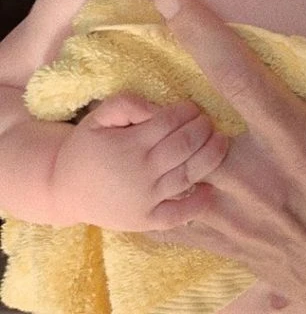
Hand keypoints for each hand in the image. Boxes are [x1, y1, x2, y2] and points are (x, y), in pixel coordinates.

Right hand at [50, 93, 226, 230]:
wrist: (63, 189)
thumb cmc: (88, 147)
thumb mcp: (100, 117)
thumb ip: (128, 104)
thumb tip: (159, 109)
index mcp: (129, 146)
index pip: (170, 123)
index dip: (187, 111)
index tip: (193, 107)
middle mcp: (140, 174)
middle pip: (184, 146)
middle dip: (203, 128)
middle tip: (208, 121)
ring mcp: (144, 200)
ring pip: (187, 175)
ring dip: (211, 156)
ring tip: (222, 141)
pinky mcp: (144, 221)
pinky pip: (176, 216)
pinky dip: (197, 205)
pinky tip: (212, 190)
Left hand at [148, 0, 305, 313]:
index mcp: (302, 142)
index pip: (240, 78)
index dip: (203, 35)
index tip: (173, 0)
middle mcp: (260, 177)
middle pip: (187, 126)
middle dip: (157, 98)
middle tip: (139, 66)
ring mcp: (238, 216)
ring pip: (170, 172)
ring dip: (153, 142)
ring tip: (132, 116)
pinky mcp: (227, 244)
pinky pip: (170, 220)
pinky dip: (151, 193)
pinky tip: (147, 170)